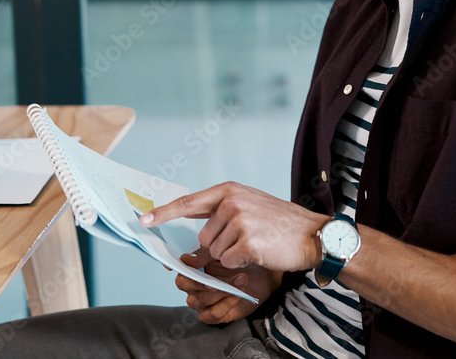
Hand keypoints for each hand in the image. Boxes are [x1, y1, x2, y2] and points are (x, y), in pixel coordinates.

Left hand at [142, 181, 326, 271]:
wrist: (312, 234)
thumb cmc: (279, 223)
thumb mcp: (248, 206)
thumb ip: (220, 214)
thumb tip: (193, 235)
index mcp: (228, 191)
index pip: (188, 203)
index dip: (163, 213)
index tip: (143, 220)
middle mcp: (231, 202)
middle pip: (203, 238)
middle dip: (219, 246)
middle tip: (246, 240)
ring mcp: (240, 221)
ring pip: (215, 252)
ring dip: (232, 256)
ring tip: (256, 244)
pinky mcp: (248, 242)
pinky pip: (229, 262)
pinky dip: (241, 264)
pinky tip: (260, 253)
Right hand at [176, 248, 281, 324]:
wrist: (261, 274)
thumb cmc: (240, 261)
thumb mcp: (224, 252)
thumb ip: (204, 254)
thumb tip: (185, 259)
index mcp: (192, 268)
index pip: (178, 269)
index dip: (172, 268)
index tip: (178, 266)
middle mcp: (193, 286)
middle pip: (185, 285)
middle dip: (201, 283)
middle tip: (216, 280)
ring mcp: (202, 301)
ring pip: (199, 300)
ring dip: (220, 291)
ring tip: (240, 280)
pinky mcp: (214, 314)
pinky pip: (212, 314)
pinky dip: (225, 305)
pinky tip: (237, 295)